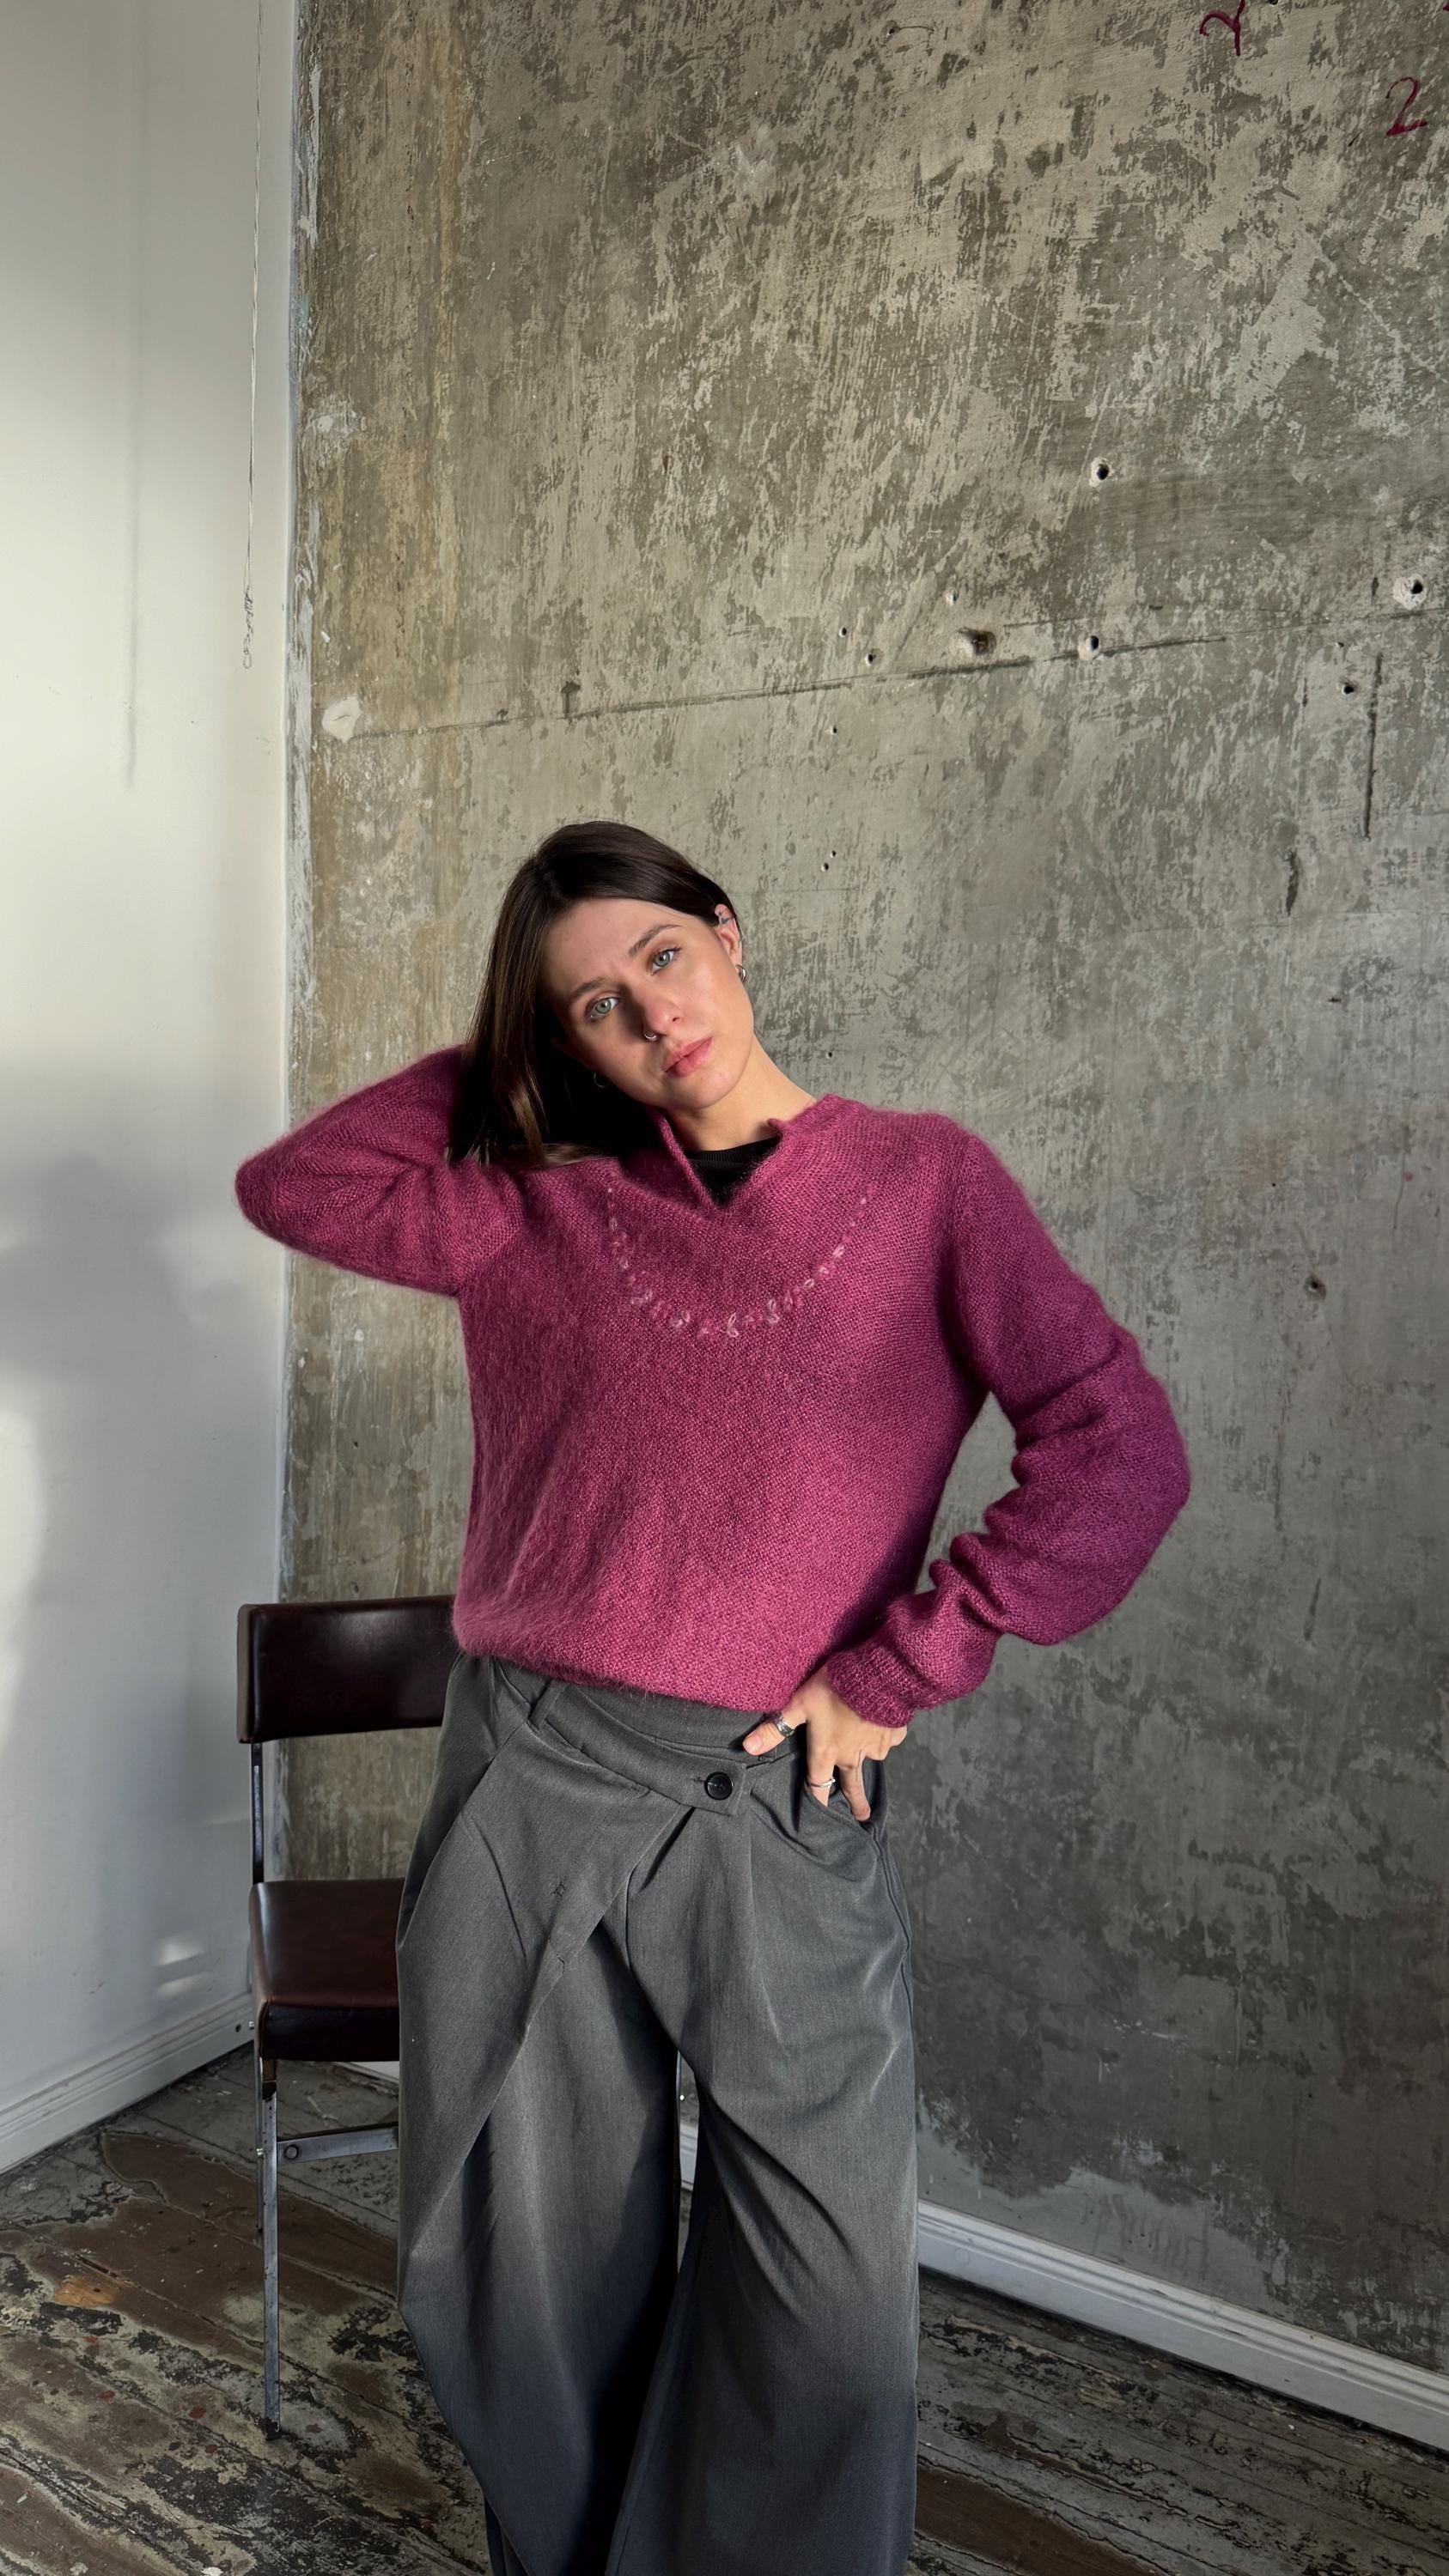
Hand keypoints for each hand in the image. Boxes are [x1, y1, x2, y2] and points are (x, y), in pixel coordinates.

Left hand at [741, 1664, 904, 1820]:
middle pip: (852, 1786)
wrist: (877, 1678)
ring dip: (868, 1755)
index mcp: (827, 1752)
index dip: (816, 1798)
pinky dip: (884, 1734)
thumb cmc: (833, 1690)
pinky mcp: (894, 1735)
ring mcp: (875, 1748)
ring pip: (871, 1758)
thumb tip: (747, 1748)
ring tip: (867, 1744)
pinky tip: (883, 1722)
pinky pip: (889, 1739)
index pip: (818, 1783)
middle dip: (856, 1802)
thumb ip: (776, 1727)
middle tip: (862, 1816)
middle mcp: (852, 1757)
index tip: (819, 1815)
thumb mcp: (799, 1705)